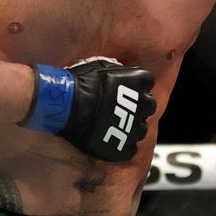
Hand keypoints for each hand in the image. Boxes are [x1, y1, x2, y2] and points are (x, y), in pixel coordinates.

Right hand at [21, 56, 154, 161]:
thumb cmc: (79, 84)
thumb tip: (117, 71)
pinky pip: (130, 149)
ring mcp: (134, 128)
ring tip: (113, 125)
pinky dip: (122, 146)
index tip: (126, 89)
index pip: (147, 82)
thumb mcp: (99, 66)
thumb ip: (114, 69)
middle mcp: (142, 104)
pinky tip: (110, 139)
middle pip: (149, 106)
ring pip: (141, 129)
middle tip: (121, 108)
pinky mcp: (124, 147)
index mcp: (138, 81)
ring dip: (130, 127)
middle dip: (138, 107)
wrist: (67, 107)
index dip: (136, 86)